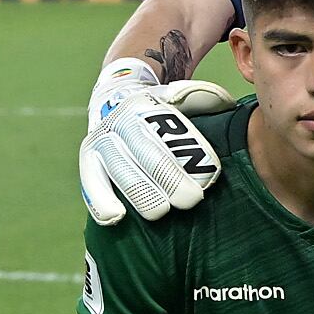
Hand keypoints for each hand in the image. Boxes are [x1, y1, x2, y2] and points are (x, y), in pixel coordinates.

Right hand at [80, 56, 231, 224]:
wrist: (114, 102)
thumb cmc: (162, 110)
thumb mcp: (182, 97)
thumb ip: (204, 98)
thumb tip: (225, 104)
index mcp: (143, 106)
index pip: (166, 129)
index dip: (187, 152)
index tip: (207, 177)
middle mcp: (118, 122)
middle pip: (143, 151)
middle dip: (168, 178)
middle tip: (191, 200)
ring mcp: (99, 142)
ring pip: (117, 169)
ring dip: (140, 193)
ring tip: (159, 213)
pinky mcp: (88, 163)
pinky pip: (91, 182)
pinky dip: (100, 201)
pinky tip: (116, 217)